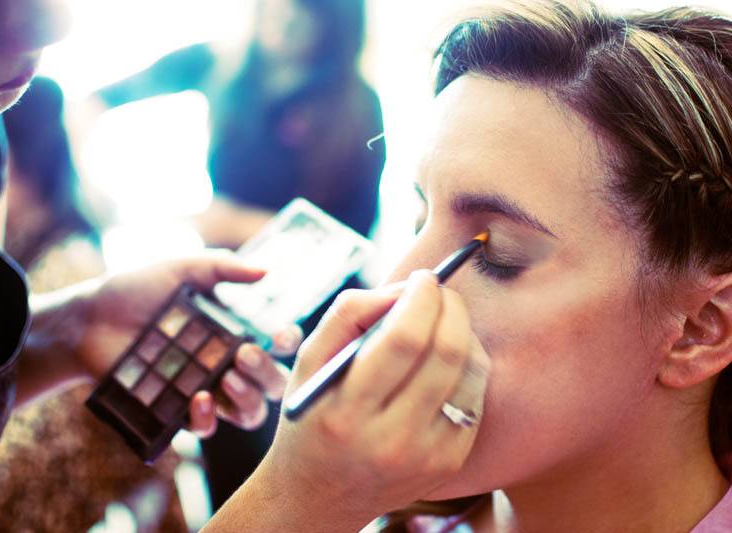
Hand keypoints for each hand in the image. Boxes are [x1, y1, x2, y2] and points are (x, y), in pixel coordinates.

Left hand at [75, 249, 301, 436]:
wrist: (87, 320)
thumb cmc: (134, 290)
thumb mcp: (180, 269)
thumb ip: (222, 267)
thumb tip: (265, 270)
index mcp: (233, 328)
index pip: (277, 342)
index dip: (288, 342)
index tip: (279, 334)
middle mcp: (226, 361)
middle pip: (271, 382)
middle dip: (268, 373)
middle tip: (243, 355)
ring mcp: (205, 388)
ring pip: (250, 412)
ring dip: (248, 399)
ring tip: (226, 378)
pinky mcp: (178, 410)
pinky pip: (206, 427)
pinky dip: (207, 418)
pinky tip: (197, 398)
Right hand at [254, 270, 490, 528]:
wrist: (319, 496)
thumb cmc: (312, 417)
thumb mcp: (308, 364)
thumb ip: (348, 316)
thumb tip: (403, 290)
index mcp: (347, 411)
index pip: (404, 339)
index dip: (422, 297)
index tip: (423, 277)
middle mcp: (391, 440)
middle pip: (446, 351)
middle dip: (451, 306)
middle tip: (440, 291)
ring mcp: (427, 455)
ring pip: (470, 371)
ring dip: (464, 332)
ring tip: (442, 323)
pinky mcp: (450, 463)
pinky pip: (475, 397)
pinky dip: (467, 366)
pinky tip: (445, 360)